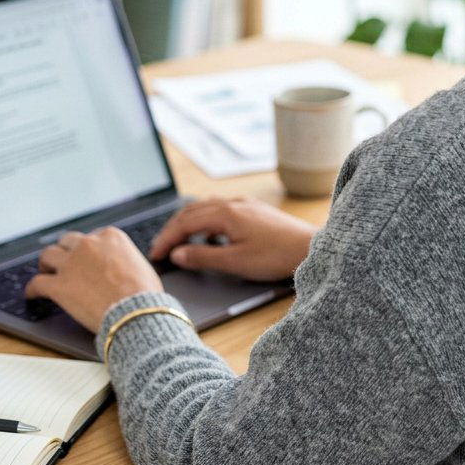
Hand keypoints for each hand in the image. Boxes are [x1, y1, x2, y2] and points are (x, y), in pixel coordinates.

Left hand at [25, 228, 163, 334]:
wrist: (135, 311)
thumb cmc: (144, 292)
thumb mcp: (140, 263)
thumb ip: (125, 258)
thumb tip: (123, 267)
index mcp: (110, 236)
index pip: (93, 236)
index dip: (89, 249)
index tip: (87, 257)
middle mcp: (88, 244)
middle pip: (68, 241)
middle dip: (66, 251)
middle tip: (65, 262)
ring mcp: (71, 264)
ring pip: (48, 255)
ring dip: (47, 264)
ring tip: (46, 272)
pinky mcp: (58, 285)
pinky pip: (37, 283)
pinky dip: (33, 288)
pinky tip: (33, 293)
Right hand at [147, 197, 317, 282]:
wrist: (309, 248)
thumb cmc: (275, 256)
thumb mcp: (234, 262)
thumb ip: (203, 257)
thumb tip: (178, 254)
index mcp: (226, 213)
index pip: (185, 222)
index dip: (167, 238)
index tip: (155, 255)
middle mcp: (234, 203)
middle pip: (193, 211)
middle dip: (174, 229)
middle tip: (161, 248)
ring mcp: (246, 205)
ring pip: (208, 208)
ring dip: (190, 223)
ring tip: (180, 241)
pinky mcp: (255, 211)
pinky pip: (222, 211)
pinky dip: (208, 222)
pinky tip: (211, 237)